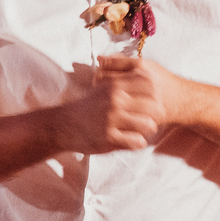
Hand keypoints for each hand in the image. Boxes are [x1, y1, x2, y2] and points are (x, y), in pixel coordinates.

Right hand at [55, 57, 177, 153]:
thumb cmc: (88, 107)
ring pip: (149, 125)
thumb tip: (148, 78)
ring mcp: (111, 119)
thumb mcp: (103, 88)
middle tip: (150, 119)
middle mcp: (114, 100)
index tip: (151, 102)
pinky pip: (137, 141)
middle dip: (157, 115)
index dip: (156, 94)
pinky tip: (132, 141)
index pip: (148, 85)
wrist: (63, 125)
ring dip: (148, 130)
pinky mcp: (108, 137)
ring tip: (142, 131)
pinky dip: (138, 142)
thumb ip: (123, 82)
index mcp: (115, 86)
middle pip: (154, 106)